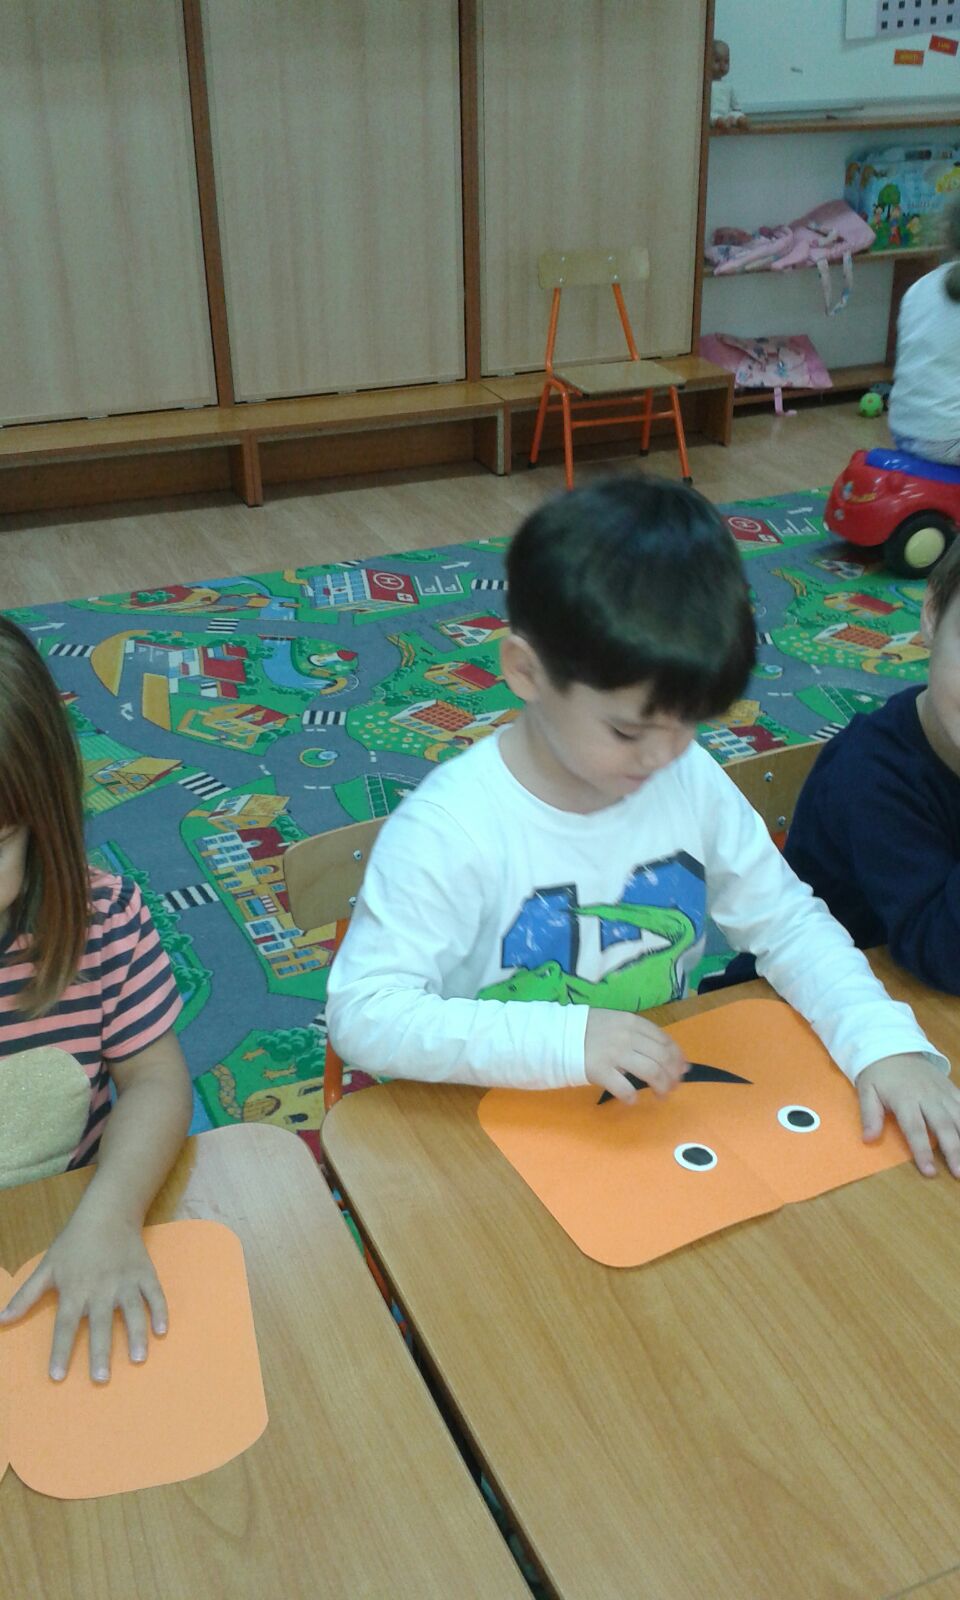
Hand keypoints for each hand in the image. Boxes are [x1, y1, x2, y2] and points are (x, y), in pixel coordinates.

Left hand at [0, 1207, 166, 1381]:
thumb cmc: (74, 1243)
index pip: (65, 1325)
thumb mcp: (47, 1267)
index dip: (60, 1351)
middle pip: (100, 1324)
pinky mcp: (145, 1273)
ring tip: (138, 1359)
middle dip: (100, 1352)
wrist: (107, 1212)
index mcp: (75, 1289)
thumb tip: (1, 1319)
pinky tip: (162, 1331)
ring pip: (132, 1311)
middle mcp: (101, 1288)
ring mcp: (125, 1280)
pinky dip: (160, 1312)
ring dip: (135, 1335)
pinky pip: (155, 1295)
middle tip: (101, 1379)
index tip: (57, 1376)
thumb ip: (26, 1296)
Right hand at [585, 1010, 687, 1103]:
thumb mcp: (617, 1023)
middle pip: (662, 1058)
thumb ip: (641, 1036)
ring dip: (661, 1087)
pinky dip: (632, 1097)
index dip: (678, 1058)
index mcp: (632, 1022)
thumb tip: (672, 1056)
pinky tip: (632, 1100)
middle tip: (672, 1087)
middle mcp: (627, 1036)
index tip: (682, 1070)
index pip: (665, 1041)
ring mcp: (614, 1053)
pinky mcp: (600, 1070)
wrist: (558, 1035)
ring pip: (651, 1072)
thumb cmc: (589, 1030)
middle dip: (672, 1076)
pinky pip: (624, 1088)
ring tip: (661, 1095)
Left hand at [857, 1054, 959, 1177]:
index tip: (930, 1172)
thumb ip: (869, 1115)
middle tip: (959, 1173)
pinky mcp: (952, 1089)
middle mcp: (928, 1097)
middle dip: (953, 1150)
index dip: (922, 1151)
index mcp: (905, 1099)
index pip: (915, 1129)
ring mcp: (943, 1093)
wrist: (893, 1046)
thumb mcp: (866, 1091)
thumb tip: (868, 1139)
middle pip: (943, 1125)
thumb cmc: (878, 1074)